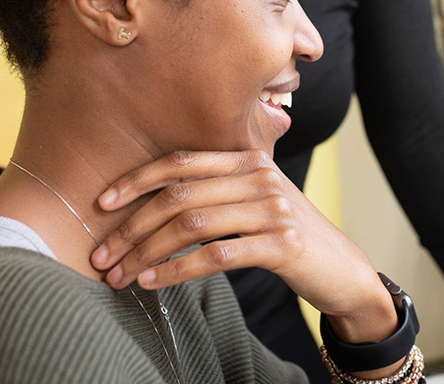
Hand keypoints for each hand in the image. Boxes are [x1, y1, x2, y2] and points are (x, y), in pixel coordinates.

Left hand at [90, 150, 397, 343]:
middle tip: (101, 253)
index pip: (182, 161)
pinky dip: (177, 270)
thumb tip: (152, 201)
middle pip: (180, 195)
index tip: (102, 203)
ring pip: (192, 225)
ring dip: (147, 252)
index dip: (137, 179)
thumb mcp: (256, 201)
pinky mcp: (281, 245)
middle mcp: (260, 178)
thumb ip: (218, 190)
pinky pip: (216, 256)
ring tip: (119, 275)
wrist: (342, 269)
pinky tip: (153, 282)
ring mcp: (273, 210)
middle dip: (132, 226)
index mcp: (249, 160)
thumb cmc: (287, 237)